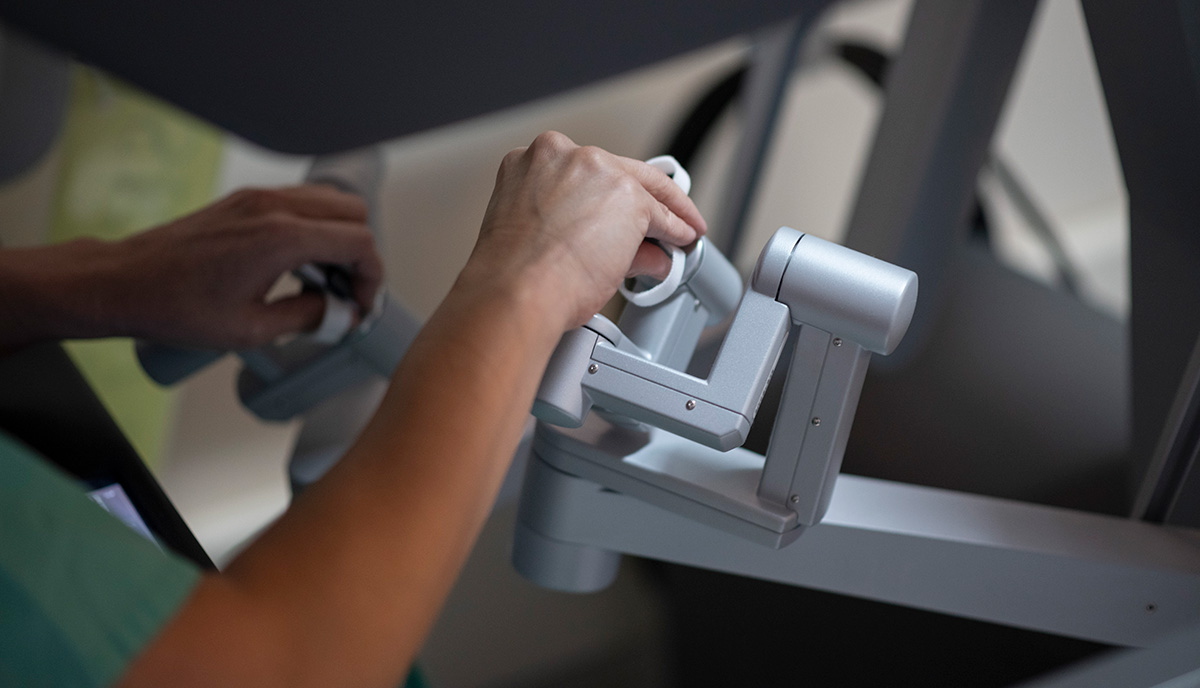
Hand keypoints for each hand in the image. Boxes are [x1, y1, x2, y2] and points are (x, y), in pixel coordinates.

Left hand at [0, 184, 382, 351]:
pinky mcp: (245, 200)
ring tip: (323, 279)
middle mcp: (274, 207)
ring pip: (329, 201)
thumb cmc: (176, 306)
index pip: (359, 243)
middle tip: (346, 291)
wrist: (124, 282)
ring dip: (339, 238)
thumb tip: (338, 315)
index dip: (371, 277)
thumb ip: (307, 317)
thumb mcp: (252, 330)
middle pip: (353, 213)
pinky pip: (301, 202)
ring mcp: (258, 198)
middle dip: (361, 254)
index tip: (359, 304)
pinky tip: (298, 263)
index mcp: (282, 238)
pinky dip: (315, 227)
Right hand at [466, 131, 706, 329]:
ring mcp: (597, 172)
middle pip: (620, 173)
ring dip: (663, 215)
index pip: (587, 171)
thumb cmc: (515, 274)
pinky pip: (663, 215)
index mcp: (532, 162)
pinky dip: (676, 230)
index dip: (611, 190)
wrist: (519, 290)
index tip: (622, 204)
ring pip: (643, 190)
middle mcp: (564, 156)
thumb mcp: (543, 237)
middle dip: (644, 198)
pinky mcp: (630, 197)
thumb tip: (619, 245)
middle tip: (663, 216)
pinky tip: (682, 240)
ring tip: (676, 235)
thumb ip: (585, 230)